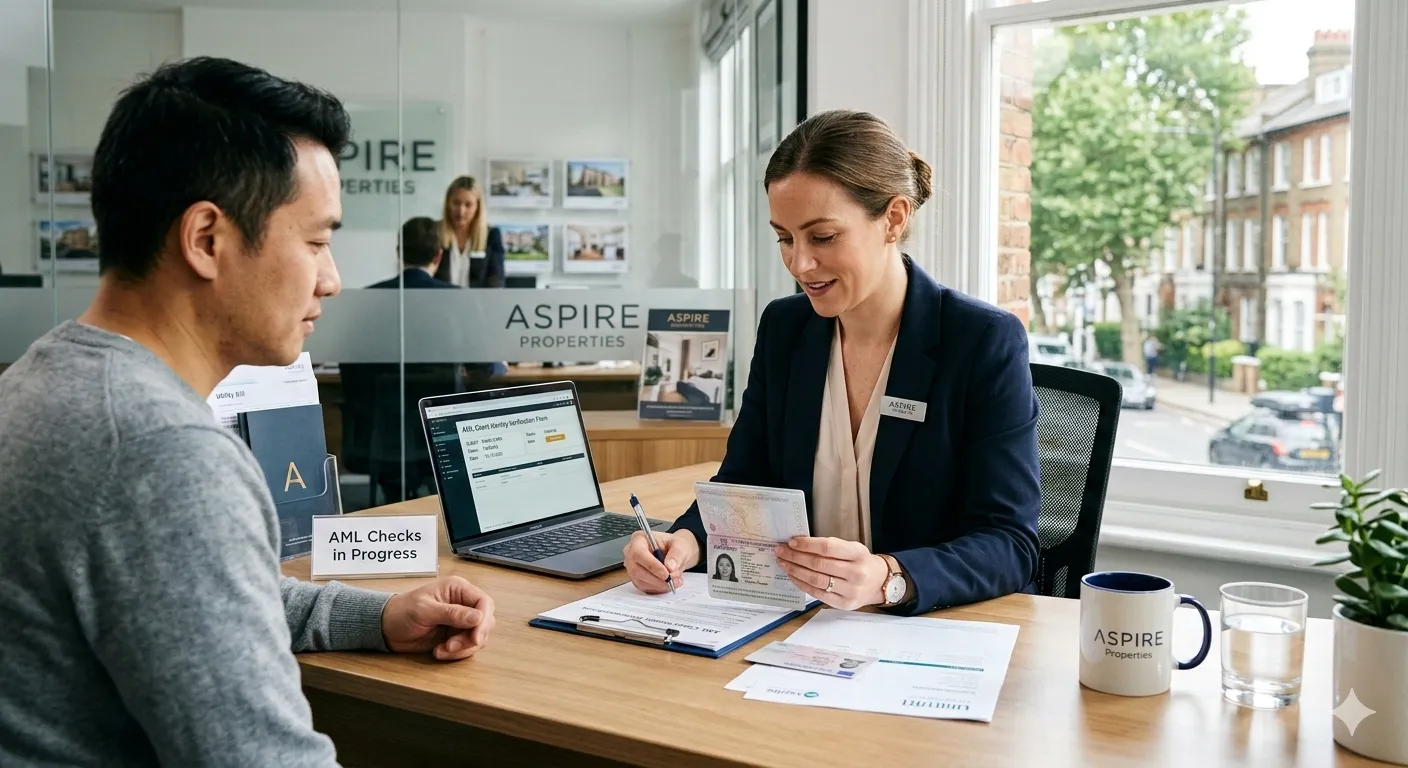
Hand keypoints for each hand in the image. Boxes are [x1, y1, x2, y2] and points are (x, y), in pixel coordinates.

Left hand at [381, 576, 495, 660]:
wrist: (387, 628)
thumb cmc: (401, 612)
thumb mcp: (425, 611)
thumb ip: (452, 613)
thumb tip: (478, 617)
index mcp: (458, 589)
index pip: (484, 602)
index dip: (484, 621)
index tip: (475, 638)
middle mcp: (463, 603)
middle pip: (485, 621)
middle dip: (472, 638)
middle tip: (452, 646)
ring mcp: (460, 621)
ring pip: (479, 637)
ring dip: (463, 648)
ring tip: (442, 650)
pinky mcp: (456, 635)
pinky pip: (467, 646)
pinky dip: (457, 653)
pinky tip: (439, 651)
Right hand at [623, 530, 698, 593]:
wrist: (675, 554)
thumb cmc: (674, 545)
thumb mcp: (680, 545)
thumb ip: (676, 554)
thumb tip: (670, 566)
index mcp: (639, 539)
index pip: (639, 553)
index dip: (652, 565)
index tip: (666, 574)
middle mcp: (631, 553)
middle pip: (637, 570)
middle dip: (656, 579)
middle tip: (673, 581)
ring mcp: (632, 567)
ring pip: (640, 581)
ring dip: (659, 585)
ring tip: (675, 582)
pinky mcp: (636, 579)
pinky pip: (644, 587)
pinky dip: (657, 589)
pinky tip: (668, 585)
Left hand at [775, 537, 889, 610]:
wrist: (879, 583)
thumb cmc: (861, 562)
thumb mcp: (853, 548)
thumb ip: (831, 547)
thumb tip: (800, 544)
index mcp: (858, 554)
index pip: (828, 548)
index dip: (807, 544)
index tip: (792, 541)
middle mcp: (856, 573)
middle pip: (819, 564)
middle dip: (795, 557)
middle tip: (781, 551)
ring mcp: (850, 590)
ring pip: (816, 580)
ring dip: (795, 570)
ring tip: (783, 563)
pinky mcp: (843, 604)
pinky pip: (817, 593)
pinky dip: (802, 584)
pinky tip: (792, 576)